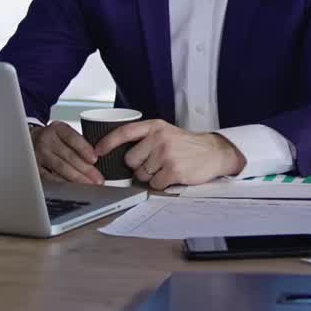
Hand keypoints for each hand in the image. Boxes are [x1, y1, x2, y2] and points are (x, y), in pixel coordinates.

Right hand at [30, 120, 102, 184]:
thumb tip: (95, 159)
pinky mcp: (34, 167)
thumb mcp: (65, 132)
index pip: (73, 138)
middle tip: (97, 178)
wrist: (32, 139)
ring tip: (89, 184)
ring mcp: (39, 154)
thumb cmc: (54, 137)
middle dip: (85, 169)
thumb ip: (78, 142)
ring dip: (77, 178)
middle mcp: (47, 140)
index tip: (95, 159)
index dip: (85, 149)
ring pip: (60, 167)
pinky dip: (63, 182)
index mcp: (57, 128)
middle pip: (68, 156)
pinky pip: (50, 177)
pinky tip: (72, 187)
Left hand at [96, 119, 244, 190]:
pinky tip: (173, 175)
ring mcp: (167, 154)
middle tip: (157, 162)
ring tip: (168, 167)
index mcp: (156, 126)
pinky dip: (162, 183)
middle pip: (131, 160)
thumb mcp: (167, 132)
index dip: (107, 143)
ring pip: (142, 174)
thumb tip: (118, 153)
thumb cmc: (187, 145)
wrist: (214, 152)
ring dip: (152, 176)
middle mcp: (160, 138)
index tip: (96, 152)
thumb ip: (146, 138)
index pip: (125, 132)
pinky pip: (154, 184)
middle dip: (140, 165)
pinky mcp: (173, 170)